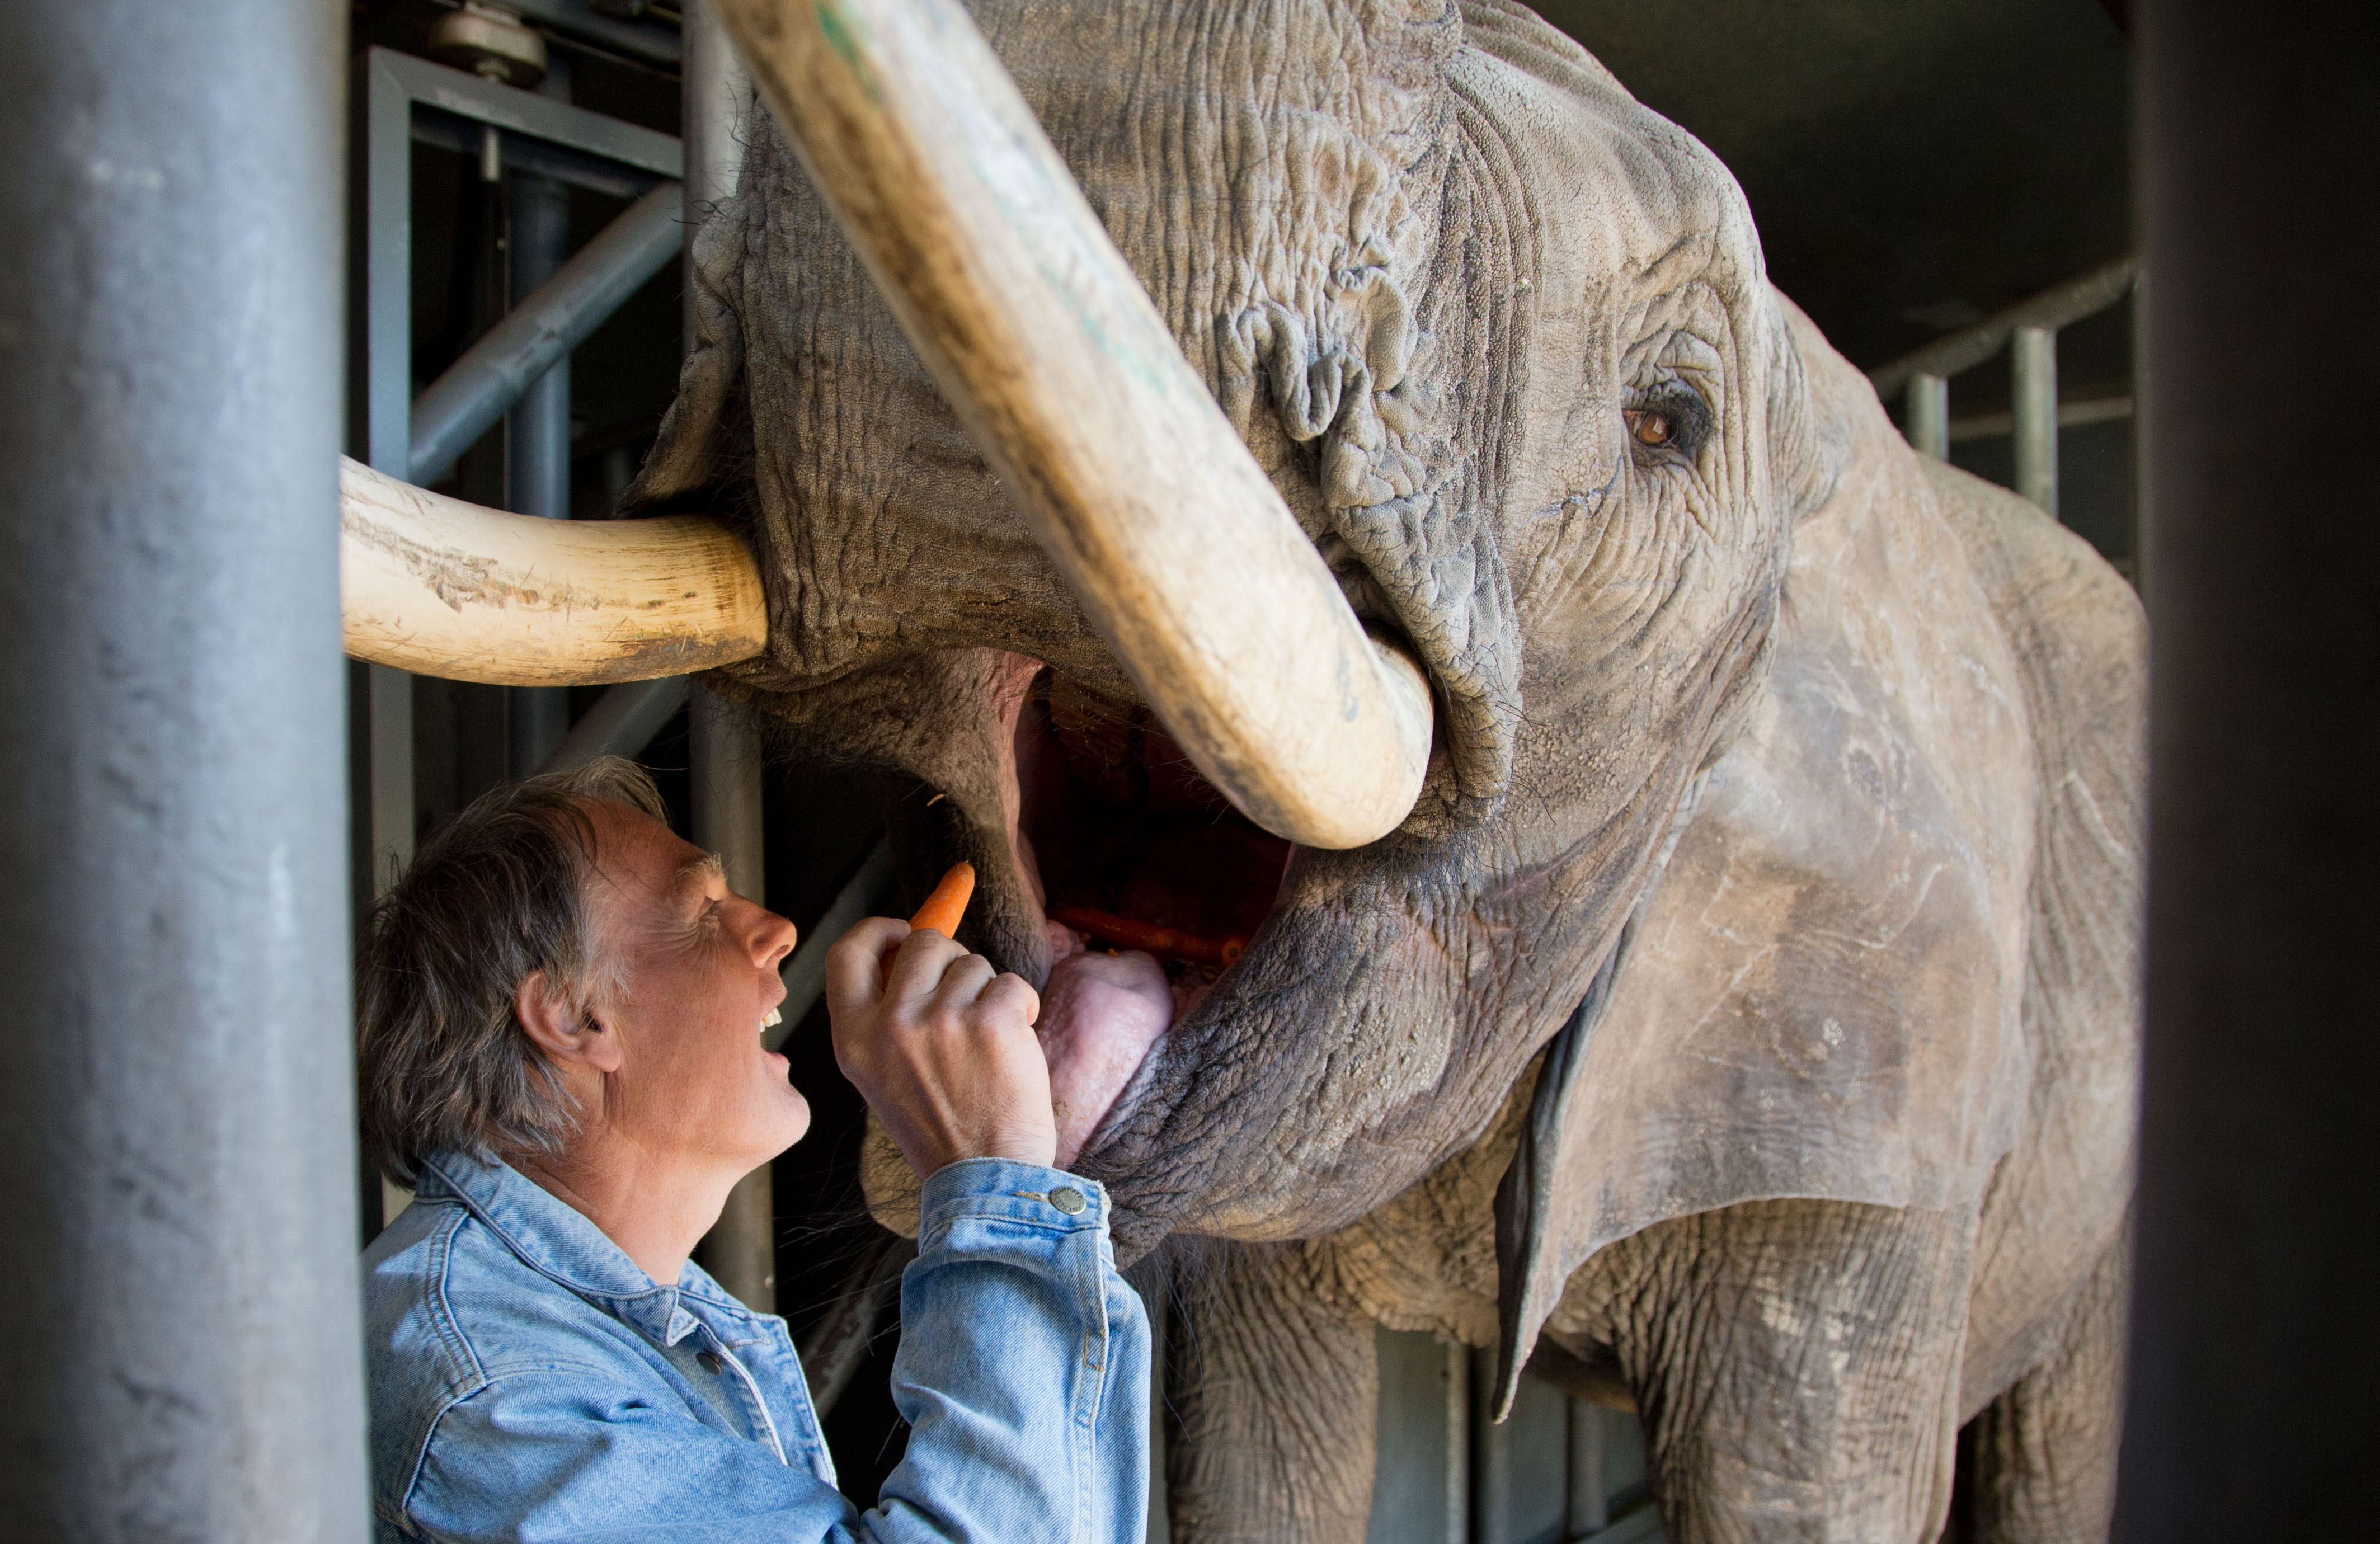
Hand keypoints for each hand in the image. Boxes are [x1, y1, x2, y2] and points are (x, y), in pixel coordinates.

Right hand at [824, 917, 1056, 1177]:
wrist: (984, 1177)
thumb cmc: (940, 1126)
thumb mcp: (883, 1074)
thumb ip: (885, 1014)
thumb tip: (911, 944)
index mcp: (852, 1038)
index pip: (846, 953)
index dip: (878, 931)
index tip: (903, 930)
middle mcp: (890, 1022)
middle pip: (923, 943)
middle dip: (952, 958)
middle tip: (965, 998)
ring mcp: (941, 1018)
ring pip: (973, 964)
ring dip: (988, 992)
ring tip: (987, 1042)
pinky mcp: (992, 1020)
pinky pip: (1011, 984)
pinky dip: (1022, 1007)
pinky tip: (1014, 1043)